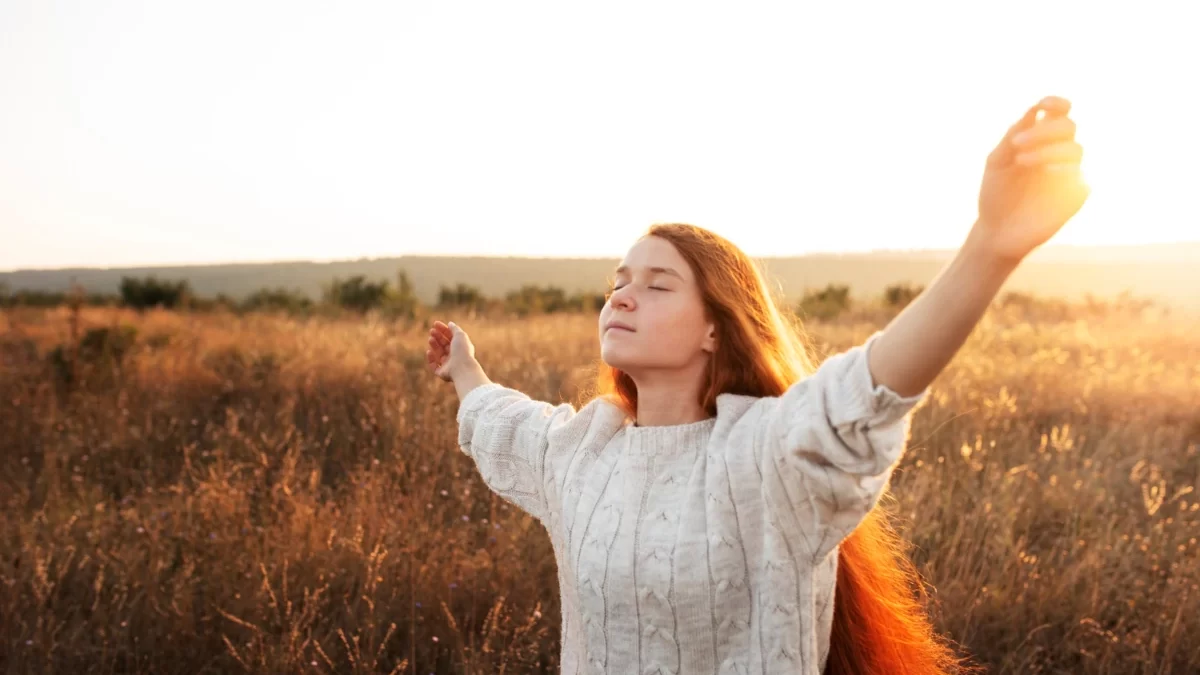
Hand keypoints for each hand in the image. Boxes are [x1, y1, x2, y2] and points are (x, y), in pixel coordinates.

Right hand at [426, 320, 476, 381]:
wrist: (461, 368)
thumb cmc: (462, 350)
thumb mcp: (460, 335)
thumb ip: (454, 329)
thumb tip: (450, 323)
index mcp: (461, 347)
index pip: (451, 337)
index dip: (443, 330)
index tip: (435, 324)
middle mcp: (455, 356)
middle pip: (444, 345)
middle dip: (438, 337)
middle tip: (431, 331)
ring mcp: (449, 365)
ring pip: (439, 354)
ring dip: (434, 345)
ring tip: (430, 339)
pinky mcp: (442, 373)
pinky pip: (434, 366)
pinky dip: (431, 359)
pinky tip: (429, 351)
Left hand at [972, 96, 1089, 262]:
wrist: (997, 231)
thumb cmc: (995, 194)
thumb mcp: (997, 162)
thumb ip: (1012, 137)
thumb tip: (1033, 111)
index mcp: (1039, 140)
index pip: (1058, 113)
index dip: (1056, 103)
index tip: (1043, 105)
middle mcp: (1058, 152)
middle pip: (1068, 126)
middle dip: (1044, 131)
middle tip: (1017, 144)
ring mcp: (1069, 172)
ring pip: (1075, 148)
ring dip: (1048, 149)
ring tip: (1021, 160)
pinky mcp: (1077, 193)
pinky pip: (1079, 174)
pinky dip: (1064, 168)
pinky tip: (1046, 172)